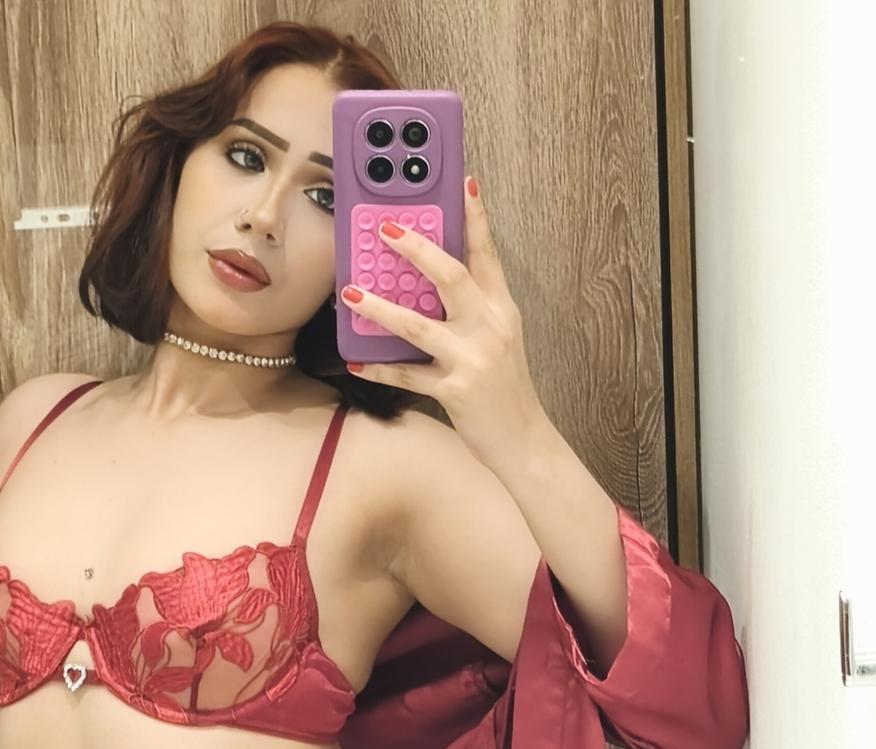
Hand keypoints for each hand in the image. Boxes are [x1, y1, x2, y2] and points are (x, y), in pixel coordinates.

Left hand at [339, 177, 549, 473]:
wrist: (524, 440)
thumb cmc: (505, 388)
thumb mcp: (499, 339)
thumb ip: (473, 309)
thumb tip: (429, 284)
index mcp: (502, 309)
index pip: (487, 253)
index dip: (475, 216)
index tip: (463, 181)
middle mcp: (489, 327)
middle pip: (451, 276)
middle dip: (416, 249)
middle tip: (386, 228)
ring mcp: (472, 358)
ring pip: (418, 325)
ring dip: (380, 308)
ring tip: (351, 294)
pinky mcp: (455, 389)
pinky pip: (407, 375)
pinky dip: (379, 370)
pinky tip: (355, 363)